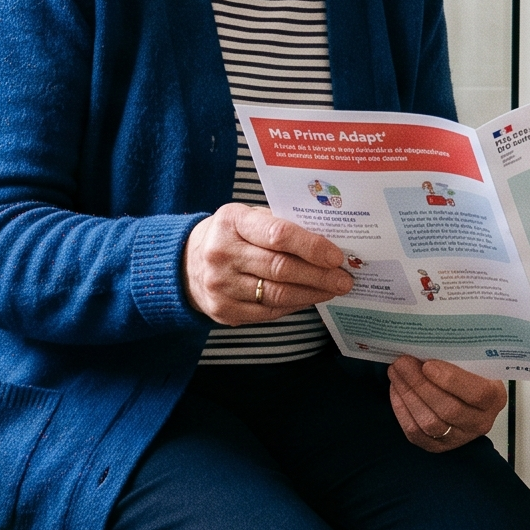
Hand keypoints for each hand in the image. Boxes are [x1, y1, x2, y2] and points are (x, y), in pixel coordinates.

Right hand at [181, 204, 352, 326]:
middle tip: (344, 278)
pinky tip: (310, 298)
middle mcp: (222, 254)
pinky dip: (295, 305)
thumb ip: (280, 225)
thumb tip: (328, 242)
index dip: (311, 247)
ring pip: (278, 295)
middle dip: (319, 275)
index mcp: (231, 222)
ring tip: (333, 289)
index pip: (278, 235)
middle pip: (281, 269)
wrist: (185, 263)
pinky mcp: (224, 312)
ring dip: (312, 293)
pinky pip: (269, 312)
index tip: (336, 256)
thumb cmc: (230, 235)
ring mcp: (221, 286)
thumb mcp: (247, 217)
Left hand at [389, 356, 504, 451]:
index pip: (477, 394)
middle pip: (448, 409)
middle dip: (420, 384)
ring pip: (429, 423)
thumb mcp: (473, 363)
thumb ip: (457, 357)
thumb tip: (425, 345)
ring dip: (408, 395)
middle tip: (402, 362)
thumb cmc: (469, 374)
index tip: (428, 364)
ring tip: (396, 372)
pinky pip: (415, 433)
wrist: (465, 398)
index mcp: (494, 398)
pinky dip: (402, 410)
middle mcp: (480, 422)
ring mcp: (458, 438)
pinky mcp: (437, 447)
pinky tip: (396, 390)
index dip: (451, 380)